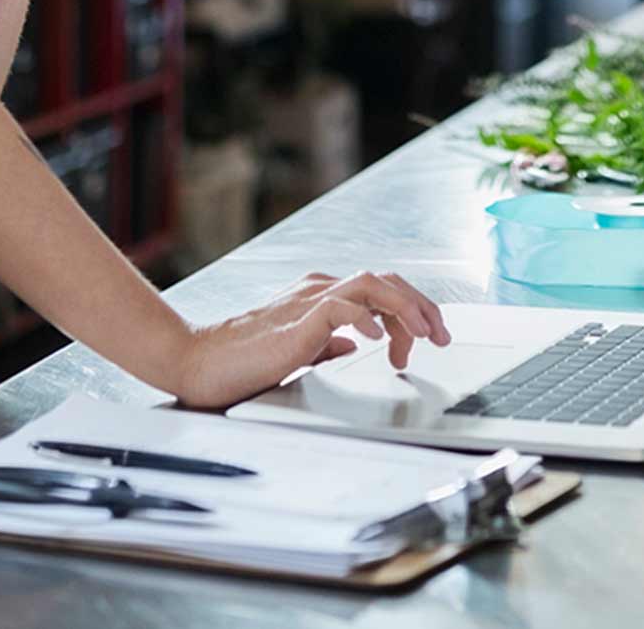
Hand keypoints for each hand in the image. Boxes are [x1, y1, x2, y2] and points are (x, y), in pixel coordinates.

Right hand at [170, 271, 451, 410]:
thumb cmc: (243, 361)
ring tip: (425, 336)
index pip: (380, 290)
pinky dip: (367, 319)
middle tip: (442, 336)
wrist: (200, 362)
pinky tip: (378, 343)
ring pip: (371, 284)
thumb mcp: (299, 352)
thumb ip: (327, 343)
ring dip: (406, 309)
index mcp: (320, 296)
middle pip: (385, 280)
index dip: (409, 312)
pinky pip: (342, 307)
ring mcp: (308, 300)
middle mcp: (318, 289)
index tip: (423, 342)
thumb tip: (354, 344)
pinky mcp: (298, 320)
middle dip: (421, 305)